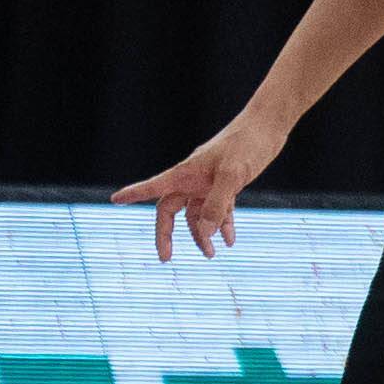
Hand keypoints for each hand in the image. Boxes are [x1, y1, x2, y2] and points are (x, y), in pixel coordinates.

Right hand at [113, 111, 289, 261]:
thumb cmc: (248, 143)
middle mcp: (194, 179)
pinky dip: (223, 226)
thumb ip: (218, 203)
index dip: (134, 194)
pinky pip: (219, 210)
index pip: (154, 187)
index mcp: (187, 172)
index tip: (115, 200)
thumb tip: (205, 232)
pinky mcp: (227, 185)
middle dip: (167, 234)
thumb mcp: (233, 174)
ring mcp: (209, 182)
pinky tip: (230, 241)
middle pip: (171, 209)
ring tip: (211, 255)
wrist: (268, 125)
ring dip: (201, 234)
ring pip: (196, 214)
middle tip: (166, 258)